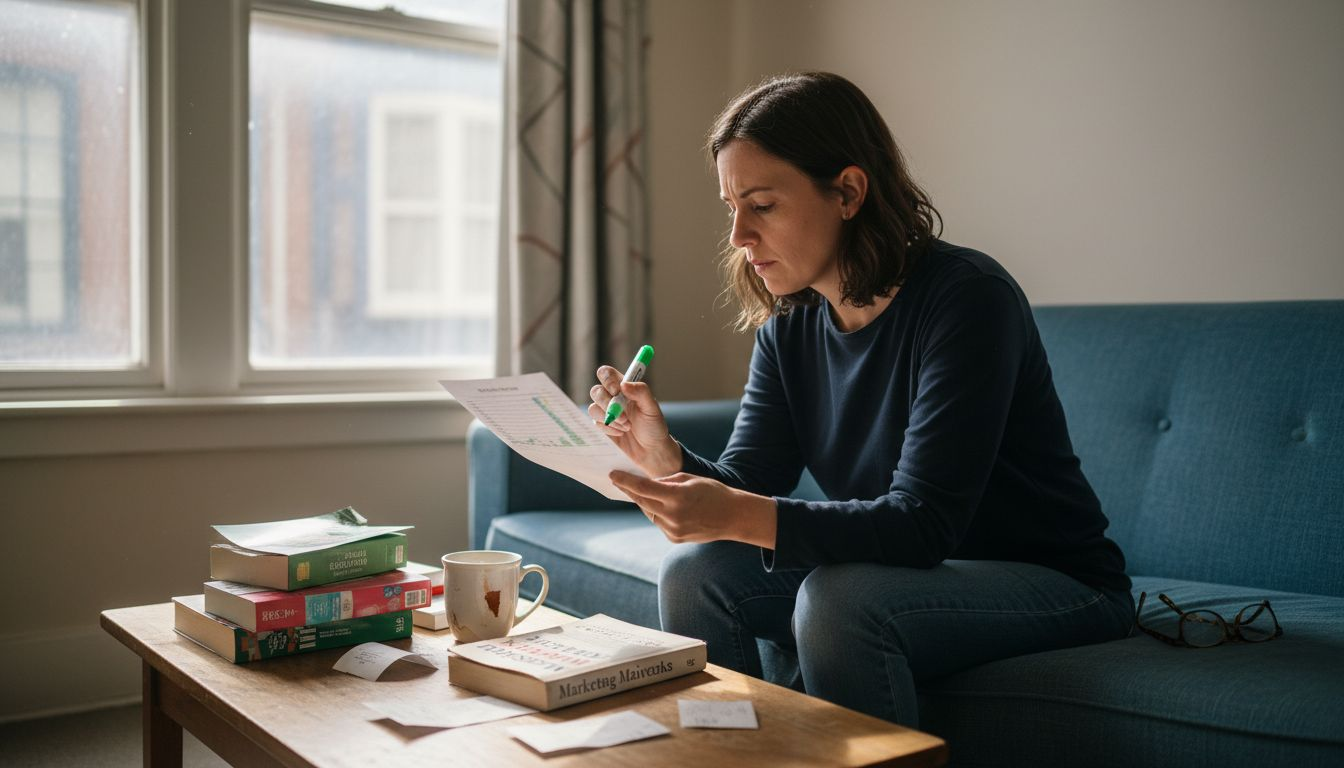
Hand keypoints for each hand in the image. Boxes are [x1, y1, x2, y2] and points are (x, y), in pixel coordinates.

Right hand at [588, 366, 681, 476]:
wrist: (651, 450)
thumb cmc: (654, 427)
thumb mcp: (652, 408)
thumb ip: (641, 392)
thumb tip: (623, 384)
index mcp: (624, 387)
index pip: (606, 374)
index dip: (607, 379)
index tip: (617, 390)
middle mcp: (612, 397)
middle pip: (596, 391)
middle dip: (607, 403)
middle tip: (624, 416)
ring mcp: (605, 412)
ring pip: (593, 408)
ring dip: (610, 418)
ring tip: (627, 426)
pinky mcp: (602, 427)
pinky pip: (596, 424)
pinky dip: (609, 428)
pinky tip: (622, 433)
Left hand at [608, 470, 777, 548]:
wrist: (734, 517)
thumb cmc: (713, 492)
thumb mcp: (689, 479)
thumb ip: (666, 481)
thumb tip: (647, 483)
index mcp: (677, 497)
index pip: (643, 488)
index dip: (625, 481)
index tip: (613, 475)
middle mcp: (673, 515)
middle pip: (642, 501)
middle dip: (630, 490)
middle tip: (618, 480)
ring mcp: (673, 530)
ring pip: (649, 512)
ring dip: (645, 501)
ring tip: (643, 491)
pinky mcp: (674, 538)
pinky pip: (658, 522)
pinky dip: (657, 512)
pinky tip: (663, 506)